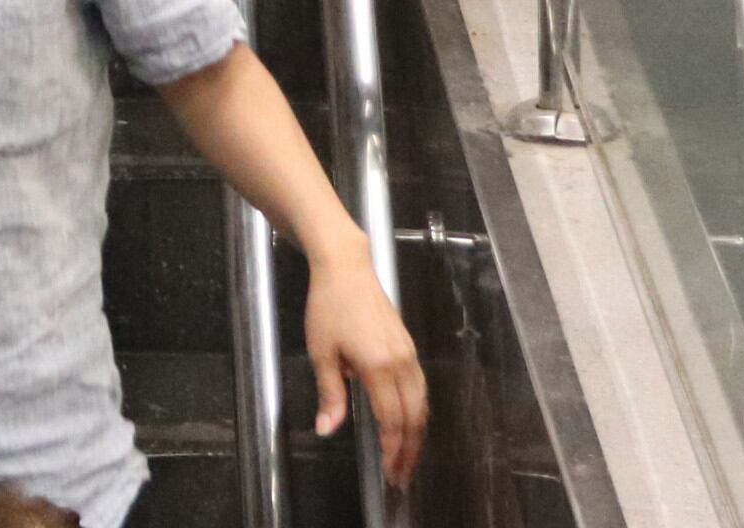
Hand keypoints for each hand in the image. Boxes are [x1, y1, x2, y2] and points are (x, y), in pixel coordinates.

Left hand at [302, 241, 428, 486]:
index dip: (391, 449)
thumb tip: (328, 429)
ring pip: (422, 403)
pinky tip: (409, 423)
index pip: (392, 420)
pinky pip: (420, 387)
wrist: (346, 268)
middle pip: (413, 417)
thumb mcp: (321, 352)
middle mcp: (401, 362)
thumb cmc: (327, 306)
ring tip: (406, 457)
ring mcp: (409, 353)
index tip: (388, 472)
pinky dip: (418, 412)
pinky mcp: (409, 347)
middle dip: (408, 450)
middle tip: (400, 476)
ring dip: (416, 434)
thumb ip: (330, 394)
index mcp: (378, 366)